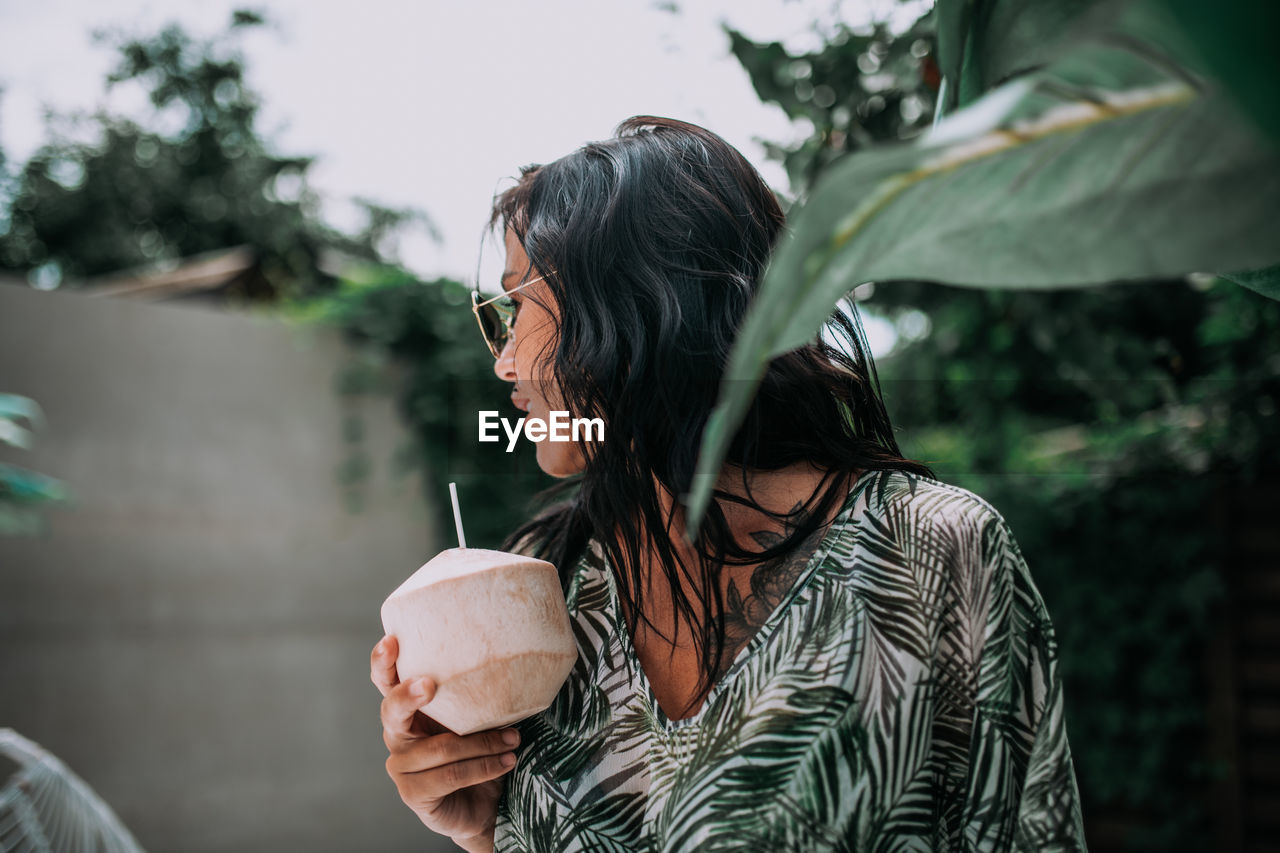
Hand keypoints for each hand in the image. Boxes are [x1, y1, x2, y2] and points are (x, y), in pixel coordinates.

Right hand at [372, 635, 518, 851]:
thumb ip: (476, 694)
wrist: (485, 805)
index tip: (391, 641)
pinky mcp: (413, 793)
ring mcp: (401, 766)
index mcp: (410, 709)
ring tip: (513, 738)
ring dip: (483, 742)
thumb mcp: (479, 717)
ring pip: (440, 747)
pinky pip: (450, 775)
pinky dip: (483, 766)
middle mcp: (398, 735)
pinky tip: (507, 761)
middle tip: (430, 684)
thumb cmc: (481, 751)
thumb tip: (508, 661)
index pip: (387, 681)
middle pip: (392, 710)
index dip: (383, 663)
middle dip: (409, 695)